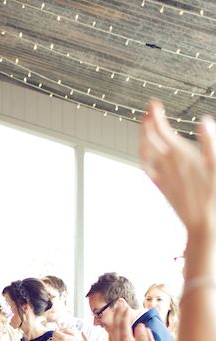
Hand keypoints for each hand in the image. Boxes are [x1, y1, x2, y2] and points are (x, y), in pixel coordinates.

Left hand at [51, 327, 82, 340]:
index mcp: (64, 337)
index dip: (56, 330)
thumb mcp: (73, 333)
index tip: (58, 329)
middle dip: (55, 333)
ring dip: (54, 338)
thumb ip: (66, 329)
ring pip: (53, 340)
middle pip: (54, 336)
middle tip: (58, 333)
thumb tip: (60, 327)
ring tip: (58, 337)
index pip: (55, 332)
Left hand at [108, 305, 147, 340]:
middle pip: (116, 324)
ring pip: (112, 328)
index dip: (124, 314)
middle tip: (119, 301)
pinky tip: (111, 322)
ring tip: (115, 308)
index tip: (125, 305)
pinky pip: (110, 334)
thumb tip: (140, 326)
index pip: (124, 324)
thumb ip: (143, 338)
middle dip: (118, 311)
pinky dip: (111, 326)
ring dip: (114, 317)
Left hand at [140, 99, 215, 237]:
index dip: (155, 115)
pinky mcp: (162, 187)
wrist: (205, 226)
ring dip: (143, 138)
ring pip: (145, 153)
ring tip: (145, 128)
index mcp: (180, 156)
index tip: (152, 103)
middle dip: (147, 123)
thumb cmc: (215, 197)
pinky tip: (146, 156)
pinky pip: (147, 169)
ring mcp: (162, 177)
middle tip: (148, 111)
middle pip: (149, 140)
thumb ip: (210, 142)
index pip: (161, 130)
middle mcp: (166, 165)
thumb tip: (203, 121)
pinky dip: (144, 157)